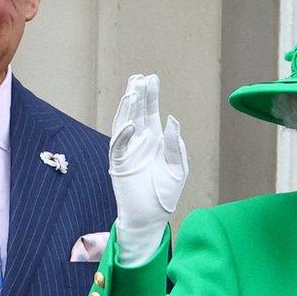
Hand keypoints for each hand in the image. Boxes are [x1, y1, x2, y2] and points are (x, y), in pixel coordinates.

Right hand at [109, 74, 188, 264]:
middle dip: (137, 95)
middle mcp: (139, 142)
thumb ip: (175, 145)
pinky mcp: (118, 164)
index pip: (151, 112)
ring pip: (124, 123)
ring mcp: (127, 152)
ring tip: (132, 91)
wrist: (151, 218)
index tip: (151, 78)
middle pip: (136, 113)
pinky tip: (131, 123)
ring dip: (127, 109)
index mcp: (154, 140)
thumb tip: (171, 120)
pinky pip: (118, 146)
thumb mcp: (178, 168)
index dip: (151, 95)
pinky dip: (122, 134)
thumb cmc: (165, 195)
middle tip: (139, 77)